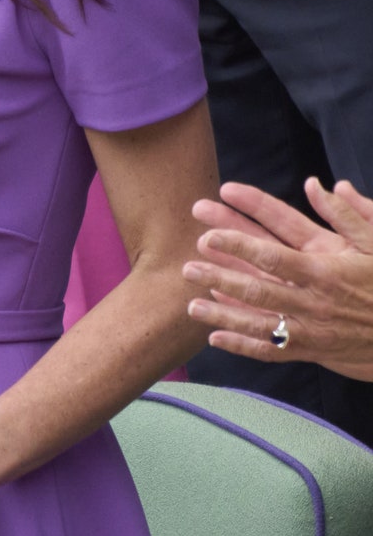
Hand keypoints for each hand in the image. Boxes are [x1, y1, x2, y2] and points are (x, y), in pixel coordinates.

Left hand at [184, 178, 372, 381]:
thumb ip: (347, 214)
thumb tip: (317, 185)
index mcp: (326, 270)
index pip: (273, 255)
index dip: (238, 244)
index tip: (209, 235)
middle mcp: (315, 301)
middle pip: (258, 289)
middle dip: (220, 277)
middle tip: (187, 268)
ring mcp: (311, 329)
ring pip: (259, 324)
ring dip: (223, 315)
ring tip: (191, 305)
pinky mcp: (312, 350)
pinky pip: (272, 350)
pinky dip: (243, 346)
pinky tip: (214, 338)